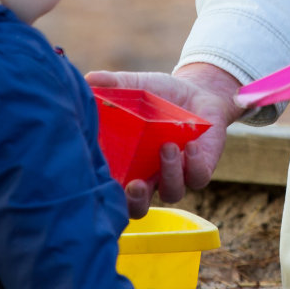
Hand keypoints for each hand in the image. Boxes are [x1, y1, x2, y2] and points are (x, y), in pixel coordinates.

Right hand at [84, 63, 242, 212]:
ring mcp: (176, 176)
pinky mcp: (201, 169)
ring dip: (169, 173)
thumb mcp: (136, 87)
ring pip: (171, 193)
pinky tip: (191, 145)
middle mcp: (149, 177)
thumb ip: (114, 85)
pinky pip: (198, 177)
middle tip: (134, 185)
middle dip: (135, 202)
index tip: (100, 178)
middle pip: (137, 208)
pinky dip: (194, 164)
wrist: (198, 91)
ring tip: (167, 146)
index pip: (111, 190)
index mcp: (127, 164)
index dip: (105, 192)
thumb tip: (88, 79)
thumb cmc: (160, 96)